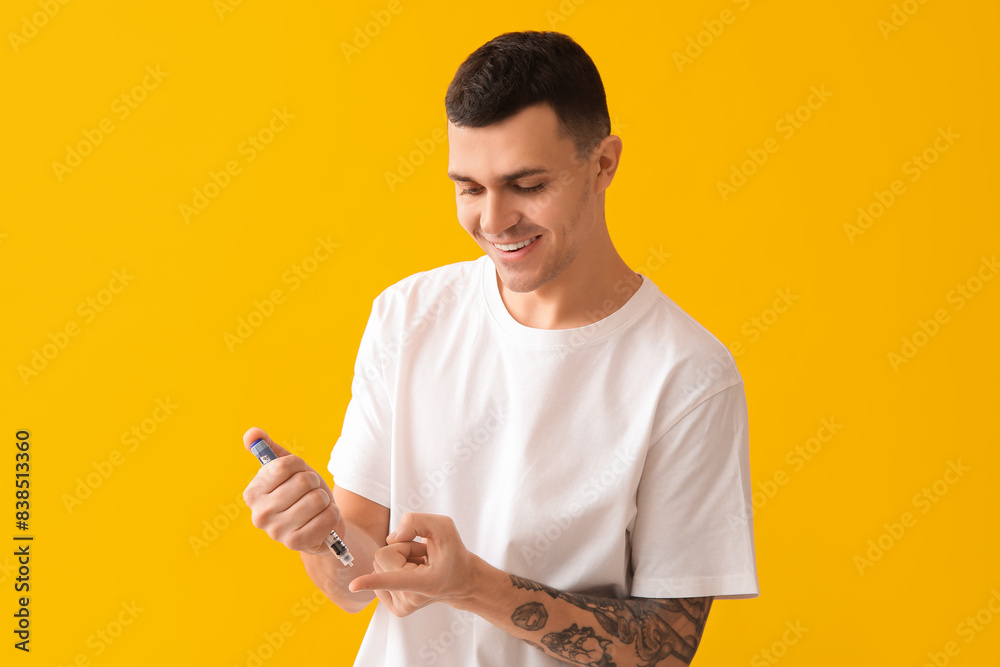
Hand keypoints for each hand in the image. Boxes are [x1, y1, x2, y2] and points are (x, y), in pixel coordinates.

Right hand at [241, 427, 341, 554]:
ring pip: (317, 499)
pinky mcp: (297, 544)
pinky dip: (332, 514)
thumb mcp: (287, 469)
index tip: (299, 474)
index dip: (300, 466)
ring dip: (324, 499)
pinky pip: (328, 517)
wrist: (318, 524)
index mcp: (253, 493)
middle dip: (315, 483)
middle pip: (304, 481)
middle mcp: (259, 514)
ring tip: (316, 507)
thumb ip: (268, 448)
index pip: (285, 465)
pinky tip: (323, 519)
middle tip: (310, 493)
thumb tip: (251, 433)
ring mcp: (276, 532)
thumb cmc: (301, 493)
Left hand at [348, 513, 478, 616]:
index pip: (395, 578)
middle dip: (401, 549)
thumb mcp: (444, 527)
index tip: (353, 585)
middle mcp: (413, 599)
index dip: (372, 581)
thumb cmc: (453, 552)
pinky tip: (412, 573)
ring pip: (379, 565)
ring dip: (398, 559)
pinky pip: (377, 575)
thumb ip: (416, 521)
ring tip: (420, 565)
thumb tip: (391, 538)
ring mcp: (403, 607)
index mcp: (426, 582)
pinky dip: (393, 569)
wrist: (460, 580)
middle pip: (382, 557)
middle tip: (423, 556)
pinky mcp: (396, 609)